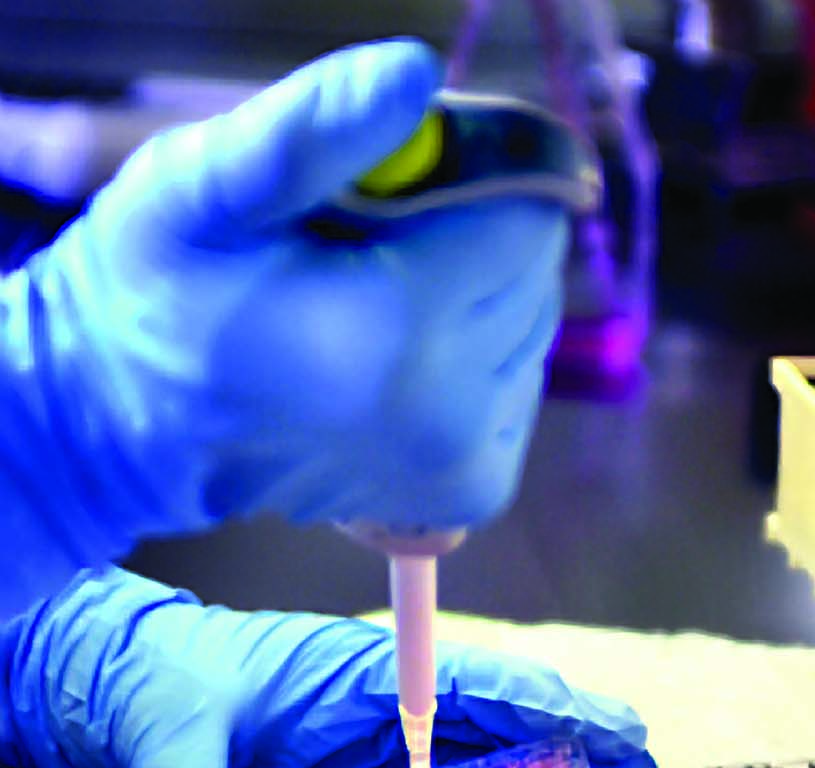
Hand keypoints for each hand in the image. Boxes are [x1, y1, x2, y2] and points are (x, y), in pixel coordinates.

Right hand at [0, 40, 567, 612]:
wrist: (127, 422)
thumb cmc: (159, 292)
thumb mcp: (203, 187)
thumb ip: (314, 128)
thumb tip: (417, 75)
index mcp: (392, 331)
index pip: (527, 212)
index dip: (468, 174)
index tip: (393, 181)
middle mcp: (443, 415)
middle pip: (535, 273)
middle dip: (471, 237)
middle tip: (367, 247)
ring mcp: (458, 465)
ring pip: (531, 330)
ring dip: (473, 300)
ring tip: (369, 305)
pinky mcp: (465, 492)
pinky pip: (518, 392)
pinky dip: (478, 365)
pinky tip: (400, 362)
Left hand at [0, 569, 660, 767]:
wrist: (130, 688)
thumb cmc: (163, 689)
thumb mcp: (174, 744)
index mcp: (360, 674)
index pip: (473, 681)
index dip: (551, 707)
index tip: (614, 735)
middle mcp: (388, 709)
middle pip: (505, 721)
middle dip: (581, 750)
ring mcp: (384, 749)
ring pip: (490, 761)